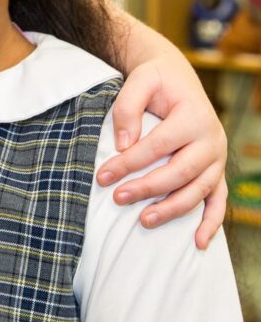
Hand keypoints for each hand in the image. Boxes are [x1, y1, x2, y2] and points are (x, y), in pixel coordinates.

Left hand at [97, 55, 226, 249]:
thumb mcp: (139, 81)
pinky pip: (218, 200)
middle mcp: (212, 140)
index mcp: (194, 117)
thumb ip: (128, 108)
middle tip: (117, 198)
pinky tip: (198, 243)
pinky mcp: (216, 171)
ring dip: (172, 209)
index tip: (102, 176)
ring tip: (143, 221)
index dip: (130, 163)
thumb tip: (122, 145)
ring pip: (198, 190)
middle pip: (180, 172)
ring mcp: (217, 158)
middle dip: (147, 188)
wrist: (178, 78)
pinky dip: (211, 222)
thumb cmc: (156, 81)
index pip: (158, 146)